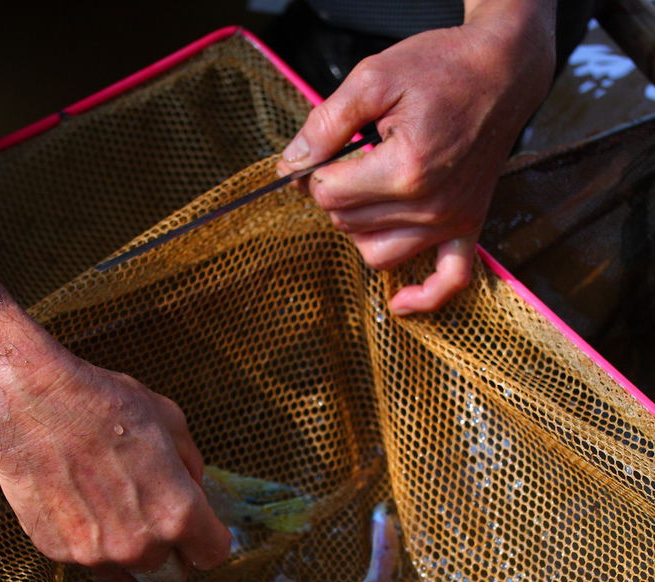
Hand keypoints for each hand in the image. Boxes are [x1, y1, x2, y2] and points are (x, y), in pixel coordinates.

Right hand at [0, 258, 230, 581]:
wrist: (32, 403)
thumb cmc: (104, 405)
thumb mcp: (171, 422)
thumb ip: (191, 467)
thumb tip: (195, 491)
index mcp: (178, 514)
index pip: (212, 555)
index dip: (209, 540)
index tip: (203, 531)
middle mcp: (140, 545)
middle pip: (172, 580)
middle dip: (173, 559)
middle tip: (162, 531)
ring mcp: (96, 554)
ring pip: (129, 580)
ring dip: (132, 560)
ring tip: (120, 521)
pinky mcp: (59, 552)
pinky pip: (88, 563)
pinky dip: (92, 545)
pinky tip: (84, 508)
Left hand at [276, 0, 555, 312]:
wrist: (501, 72)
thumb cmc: (441, 69)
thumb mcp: (374, 77)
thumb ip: (326, 124)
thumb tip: (291, 164)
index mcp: (405, 169)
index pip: (329, 194)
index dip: (315, 170)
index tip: (326, 147)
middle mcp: (430, 205)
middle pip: (348, 224)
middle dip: (337, 193)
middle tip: (349, 157)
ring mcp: (452, 221)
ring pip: (378, 255)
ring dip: (361, 230)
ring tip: (368, 192)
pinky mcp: (469, 227)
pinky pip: (448, 279)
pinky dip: (423, 296)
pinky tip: (399, 302)